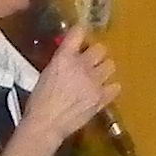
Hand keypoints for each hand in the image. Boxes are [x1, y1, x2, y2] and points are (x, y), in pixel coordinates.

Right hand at [23, 28, 120, 144]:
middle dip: (96, 54)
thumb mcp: (46, 73)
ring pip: (110, 65)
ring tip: (98, 77)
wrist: (46, 124)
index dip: (81, 32)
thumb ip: (61, 62)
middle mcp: (81, 66)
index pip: (78, 32)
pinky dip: (110, 88)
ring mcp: (94, 82)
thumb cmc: (39, 101)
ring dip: (104, 69)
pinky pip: (115, 87)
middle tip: (90, 62)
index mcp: (64, 58)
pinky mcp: (101, 98)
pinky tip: (103, 92)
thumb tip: (69, 58)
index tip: (81, 37)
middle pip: (100, 49)